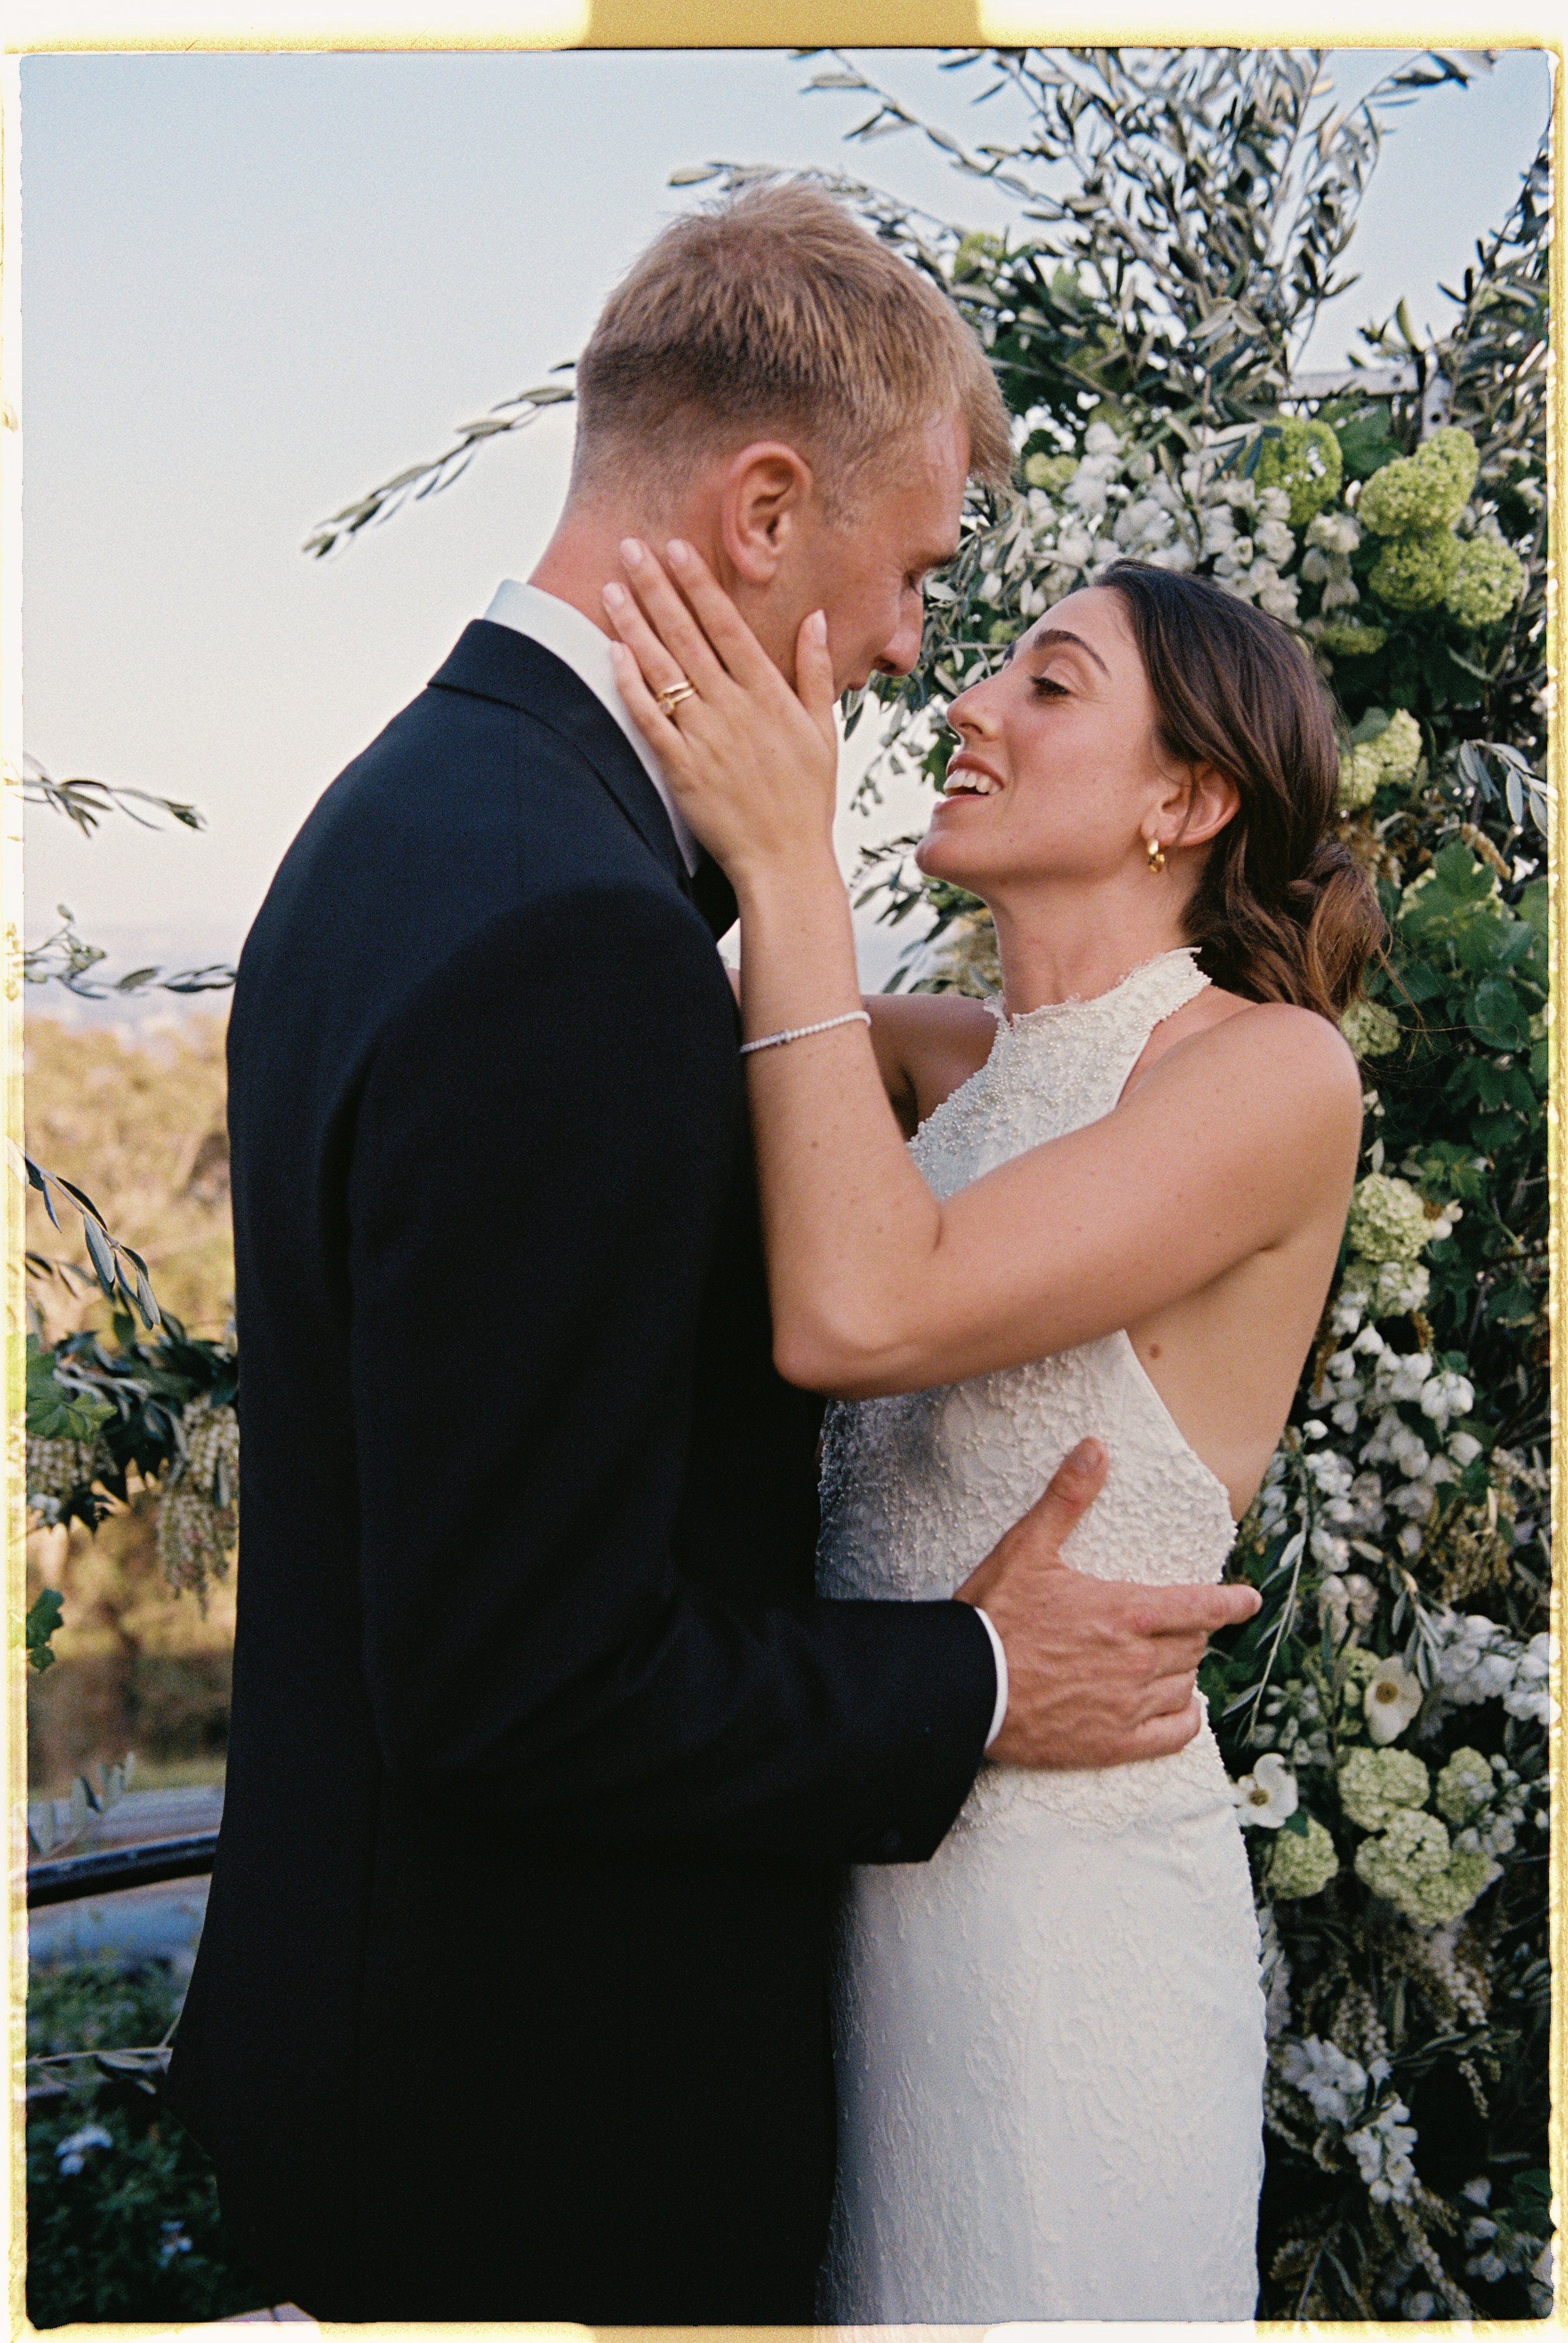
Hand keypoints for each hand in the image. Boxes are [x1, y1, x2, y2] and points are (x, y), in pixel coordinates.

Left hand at [603, 538, 838, 886]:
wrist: (785, 861)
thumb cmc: (807, 799)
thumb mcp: (825, 732)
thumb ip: (816, 672)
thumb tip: (815, 619)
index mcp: (769, 695)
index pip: (727, 625)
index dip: (698, 584)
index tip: (676, 548)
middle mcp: (734, 709)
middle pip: (687, 636)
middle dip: (656, 588)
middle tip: (630, 547)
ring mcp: (705, 737)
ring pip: (663, 669)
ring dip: (634, 625)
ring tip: (611, 587)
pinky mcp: (681, 769)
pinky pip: (650, 718)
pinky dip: (630, 684)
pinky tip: (613, 652)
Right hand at [955, 1439, 1262, 1770]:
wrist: (964, 1688)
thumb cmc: (993, 1616)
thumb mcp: (1026, 1548)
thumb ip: (1067, 1498)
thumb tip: (1096, 1447)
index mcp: (1126, 1611)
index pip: (1201, 1606)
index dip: (1231, 1603)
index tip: (1249, 1600)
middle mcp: (1138, 1660)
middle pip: (1193, 1645)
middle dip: (1191, 1632)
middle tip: (1176, 1626)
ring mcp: (1128, 1705)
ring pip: (1186, 1685)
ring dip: (1184, 1670)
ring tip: (1170, 1662)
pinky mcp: (1114, 1743)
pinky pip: (1174, 1733)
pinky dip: (1186, 1720)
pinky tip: (1183, 1711)